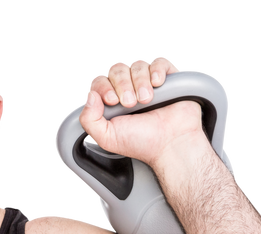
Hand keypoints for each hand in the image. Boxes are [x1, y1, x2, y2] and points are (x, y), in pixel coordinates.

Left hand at [79, 55, 205, 169]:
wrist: (171, 144)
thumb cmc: (142, 143)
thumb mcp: (107, 138)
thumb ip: (89, 120)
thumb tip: (90, 96)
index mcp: (111, 101)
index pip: (100, 81)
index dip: (103, 87)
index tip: (112, 101)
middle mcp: (128, 88)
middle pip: (118, 69)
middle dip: (123, 85)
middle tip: (130, 104)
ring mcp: (147, 82)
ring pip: (137, 64)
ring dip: (140, 81)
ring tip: (146, 100)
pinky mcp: (167, 77)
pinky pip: (159, 61)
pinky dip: (157, 69)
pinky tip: (157, 83)